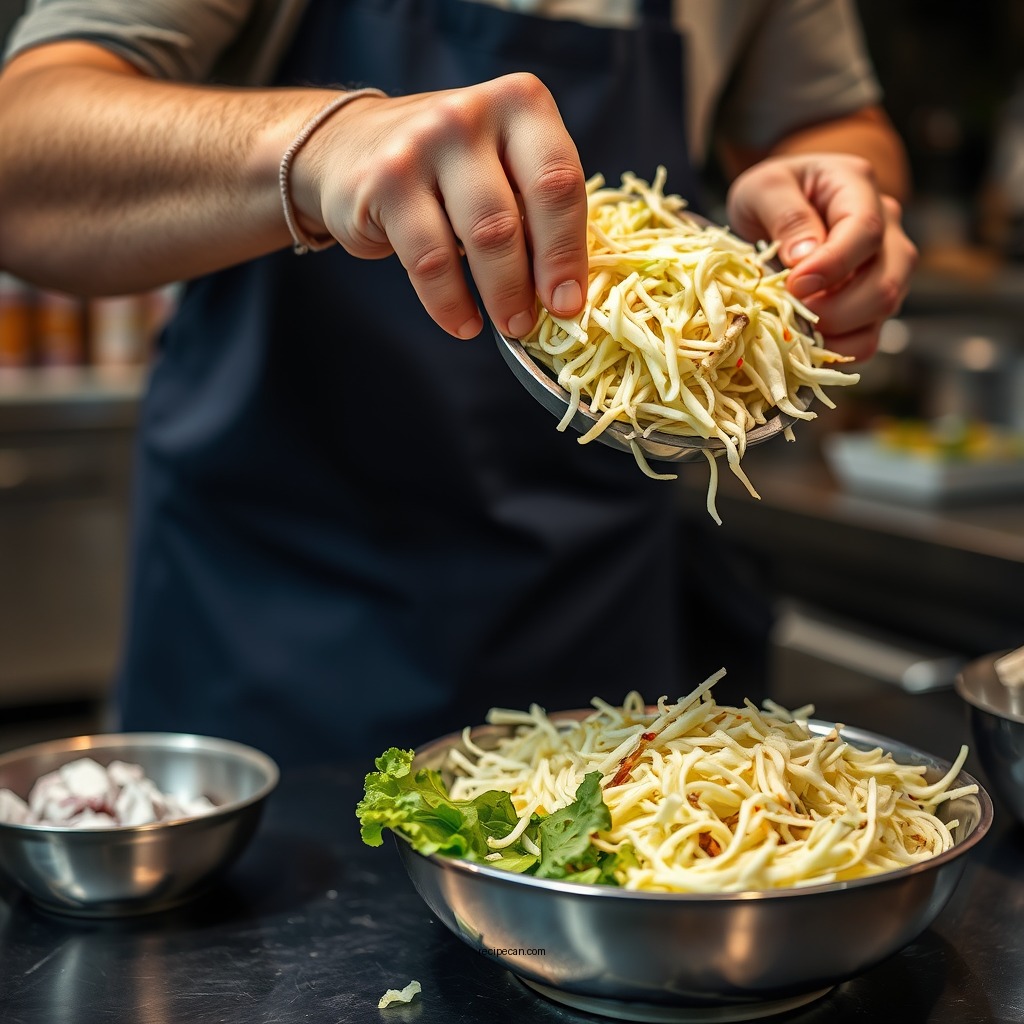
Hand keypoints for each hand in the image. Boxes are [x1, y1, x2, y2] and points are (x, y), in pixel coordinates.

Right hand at [289, 74, 588, 339]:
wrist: (349, 145)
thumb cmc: (447, 169)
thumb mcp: (501, 167)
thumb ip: (535, 210)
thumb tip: (565, 291)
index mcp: (521, 104)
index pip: (560, 182)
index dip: (568, 251)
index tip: (570, 303)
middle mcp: (472, 114)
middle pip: (515, 216)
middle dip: (530, 283)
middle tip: (533, 324)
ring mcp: (423, 144)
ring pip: (477, 238)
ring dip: (498, 296)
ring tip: (506, 326)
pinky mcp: (384, 182)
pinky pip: (429, 260)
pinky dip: (450, 303)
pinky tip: (462, 322)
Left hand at [725, 154, 917, 360]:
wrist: (780, 204)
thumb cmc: (772, 194)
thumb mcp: (764, 188)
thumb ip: (786, 215)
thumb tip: (803, 260)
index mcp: (859, 189)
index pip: (866, 230)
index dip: (833, 265)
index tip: (795, 285)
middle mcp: (887, 228)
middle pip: (887, 281)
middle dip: (836, 309)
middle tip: (792, 314)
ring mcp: (887, 267)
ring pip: (884, 312)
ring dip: (838, 331)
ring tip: (795, 327)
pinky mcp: (873, 302)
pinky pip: (869, 337)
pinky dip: (838, 349)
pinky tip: (806, 344)